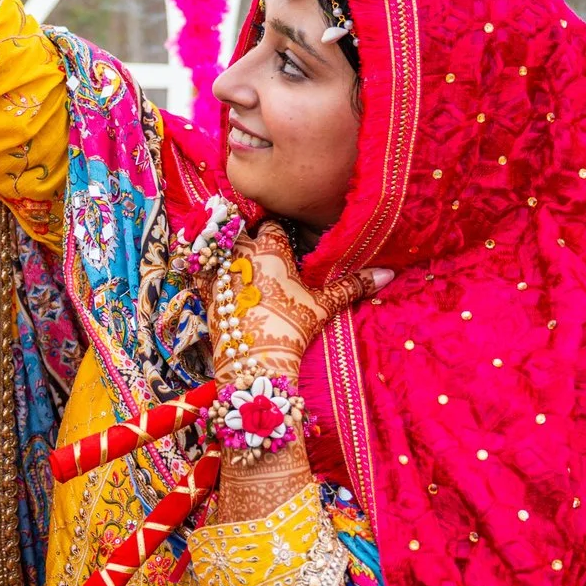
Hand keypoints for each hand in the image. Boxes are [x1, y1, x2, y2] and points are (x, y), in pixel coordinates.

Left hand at [210, 221, 386, 384]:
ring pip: (216, 246)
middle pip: (240, 229)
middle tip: (258, 244)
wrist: (256, 360)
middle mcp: (241, 253)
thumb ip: (353, 285)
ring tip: (234, 255)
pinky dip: (200, 267)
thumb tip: (388, 274)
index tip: (284, 236)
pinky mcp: (204, 291)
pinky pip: (196, 269)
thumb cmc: (292, 327)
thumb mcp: (324, 304)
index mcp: (270, 248)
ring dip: (223, 247)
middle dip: (247, 233)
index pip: (273, 224)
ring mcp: (219, 271)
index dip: (279, 229)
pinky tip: (207, 271)